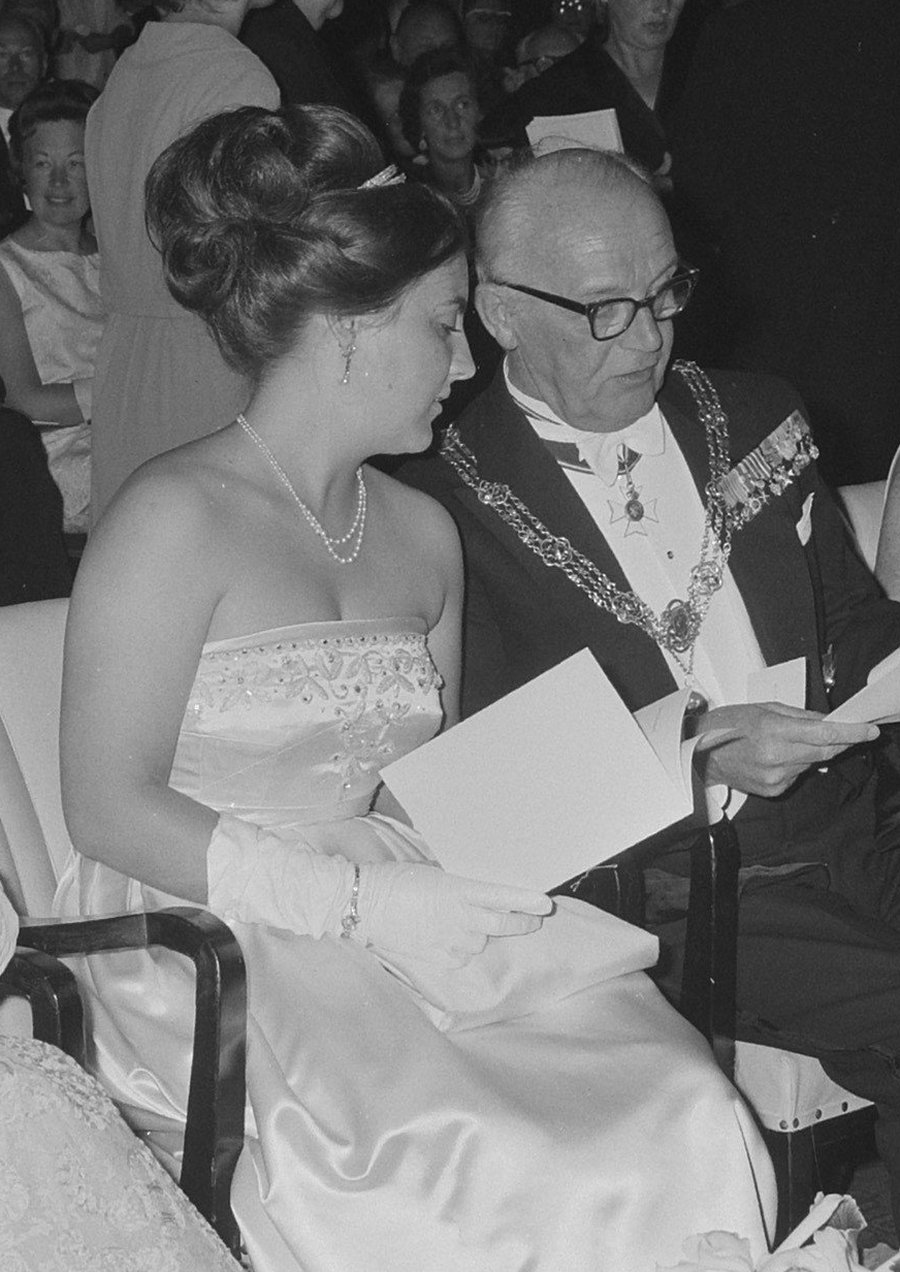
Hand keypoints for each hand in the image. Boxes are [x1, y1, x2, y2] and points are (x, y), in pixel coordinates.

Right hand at [356, 862, 551, 968]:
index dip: (525, 900)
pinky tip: (446, 937)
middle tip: (533, 919)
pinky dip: (460, 948)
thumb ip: (459, 888)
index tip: (545, 903)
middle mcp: (460, 918)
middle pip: (503, 924)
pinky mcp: (441, 958)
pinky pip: (461, 955)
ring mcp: (451, 941)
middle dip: (522, 922)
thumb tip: (475, 895)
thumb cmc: (396, 881)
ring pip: (481, 941)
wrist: (365, 905)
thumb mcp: (433, 875)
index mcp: (458, 891)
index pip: (501, 897)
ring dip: (481, 933)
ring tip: (463, 923)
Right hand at [693, 702, 878, 797]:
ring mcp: (775, 777)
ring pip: (811, 763)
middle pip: (824, 752)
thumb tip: (828, 721)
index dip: (851, 732)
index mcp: (772, 731)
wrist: (697, 754)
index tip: (869, 730)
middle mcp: (776, 757)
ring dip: (812, 751)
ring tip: (791, 740)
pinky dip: (797, 763)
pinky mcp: (773, 790)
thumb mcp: (763, 708)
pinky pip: (798, 774)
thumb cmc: (726, 726)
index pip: (823, 733)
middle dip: (840, 741)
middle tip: (852, 731)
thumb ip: (800, 716)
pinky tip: (779, 755)